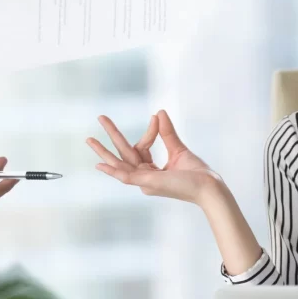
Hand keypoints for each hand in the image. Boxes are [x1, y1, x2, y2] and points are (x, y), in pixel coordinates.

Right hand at [87, 110, 219, 204]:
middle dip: (111, 136)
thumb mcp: (178, 149)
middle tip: (100, 117)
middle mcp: (145, 178)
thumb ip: (166, 133)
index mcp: (152, 171)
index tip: (155, 118)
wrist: (208, 186)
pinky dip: (112, 171)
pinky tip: (99, 164)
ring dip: (103, 151)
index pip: (141, 147)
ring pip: (119, 164)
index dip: (149, 132)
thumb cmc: (196, 173)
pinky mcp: (147, 183)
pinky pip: (126, 176)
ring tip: (89, 139)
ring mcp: (144, 181)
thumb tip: (159, 112)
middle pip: (123, 153)